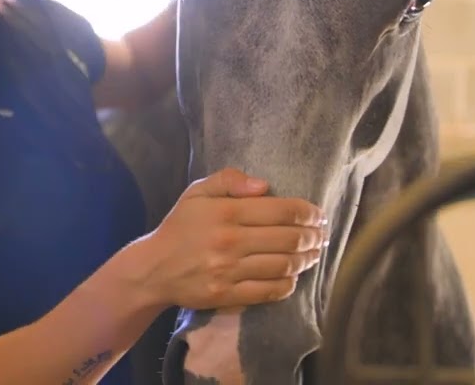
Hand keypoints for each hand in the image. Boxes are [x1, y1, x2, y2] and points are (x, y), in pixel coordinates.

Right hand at [134, 168, 326, 310]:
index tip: (318, 214)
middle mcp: (231, 241)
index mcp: (226, 212)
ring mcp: (230, 271)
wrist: (153, 269)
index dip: (308, 212)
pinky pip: (270, 291)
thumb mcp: (197, 192)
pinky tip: (293, 276)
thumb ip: (228, 180)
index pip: (281, 211)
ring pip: (285, 266)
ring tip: (313, 254)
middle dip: (313, 236)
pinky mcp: (228, 295)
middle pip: (289, 239)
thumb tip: (264, 185)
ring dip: (306, 260)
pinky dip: (289, 284)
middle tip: (321, 235)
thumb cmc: (180, 227)